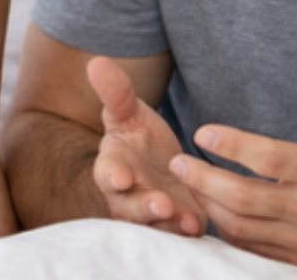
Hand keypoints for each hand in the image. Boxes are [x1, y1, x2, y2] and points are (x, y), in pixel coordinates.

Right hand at [87, 56, 206, 235]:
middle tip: (161, 204)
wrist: (163, 165)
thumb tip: (96, 62)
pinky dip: (186, 232)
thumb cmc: (140, 138)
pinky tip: (200, 225)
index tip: (123, 177)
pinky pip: (177, 235)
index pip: (107, 174)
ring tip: (187, 218)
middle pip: (129, 209)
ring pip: (154, 227)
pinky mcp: (174, 227)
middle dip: (144, 207)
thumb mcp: (129, 112)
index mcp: (113, 166)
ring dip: (169, 225)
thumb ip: (115, 92)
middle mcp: (127, 197)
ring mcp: (151, 216)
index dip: (113, 177)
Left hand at [168, 55, 296, 267]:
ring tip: (186, 183)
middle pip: (246, 199)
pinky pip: (254, 249)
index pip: (271, 159)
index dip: (234, 146)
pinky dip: (228, 232)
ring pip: (244, 228)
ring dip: (209, 206)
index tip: (202, 132)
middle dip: (205, 181)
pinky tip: (210, 209)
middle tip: (177, 163)